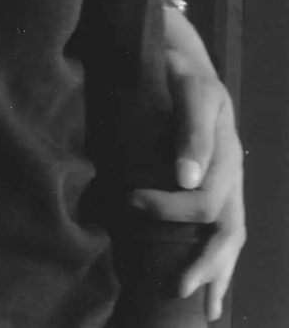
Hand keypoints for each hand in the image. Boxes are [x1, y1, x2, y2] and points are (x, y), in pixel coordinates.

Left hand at [131, 8, 245, 320]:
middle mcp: (231, 170)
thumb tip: (186, 177)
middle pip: (225, 226)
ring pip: (232, 238)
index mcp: (223, 149)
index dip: (170, 205)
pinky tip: (211, 293)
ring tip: (206, 309)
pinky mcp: (222, 189)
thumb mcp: (187, 87)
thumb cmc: (179, 71)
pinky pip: (227, 234)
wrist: (185, 61)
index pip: (206, 195)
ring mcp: (229, 182)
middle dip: (203, 262)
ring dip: (218, 274)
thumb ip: (191, 129)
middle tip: (174, 284)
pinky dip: (221, 266)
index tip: (132, 202)